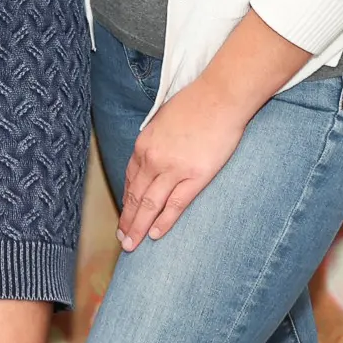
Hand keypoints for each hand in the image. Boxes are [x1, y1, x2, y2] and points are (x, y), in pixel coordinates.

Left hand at [116, 79, 250, 250]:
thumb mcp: (163, 120)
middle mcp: (153, 158)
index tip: (124, 215)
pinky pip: (175, 204)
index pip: (130, 179)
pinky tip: (156, 235)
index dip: (126, 201)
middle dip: (127, 220)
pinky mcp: (195, 176)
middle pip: (135, 196)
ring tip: (132, 245)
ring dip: (139, 227)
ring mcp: (173, 168)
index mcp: (144, 144)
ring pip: (150, 205)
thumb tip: (153, 155)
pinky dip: (164, 222)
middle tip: (122, 240)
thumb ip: (155, 141)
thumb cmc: (196, 104)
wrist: (220, 97)